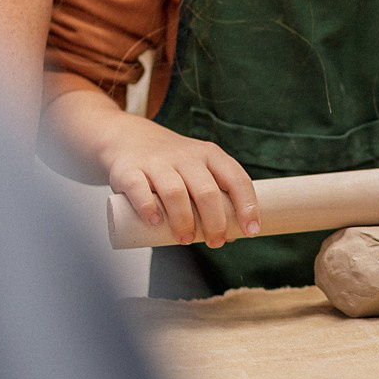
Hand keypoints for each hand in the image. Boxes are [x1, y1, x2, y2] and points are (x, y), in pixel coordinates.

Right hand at [103, 118, 259, 246]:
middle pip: (207, 191)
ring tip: (186, 240)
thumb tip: (233, 236)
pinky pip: (139, 189)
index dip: (247, 206)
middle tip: (215, 243)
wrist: (126, 136)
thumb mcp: (198, 170)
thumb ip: (214, 199)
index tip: (252, 230)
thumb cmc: (172, 163)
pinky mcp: (129, 170)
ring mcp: (157, 162)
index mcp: (210, 155)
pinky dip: (148, 208)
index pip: (236, 179)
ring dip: (184, 221)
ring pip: (175, 192)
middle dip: (215, 222)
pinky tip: (155, 223)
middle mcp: (186, 156)